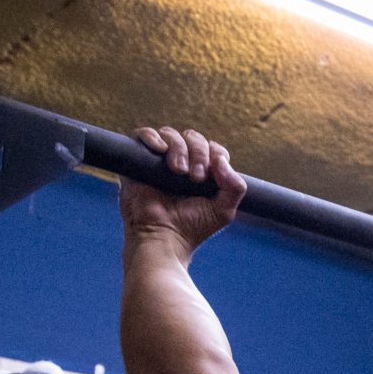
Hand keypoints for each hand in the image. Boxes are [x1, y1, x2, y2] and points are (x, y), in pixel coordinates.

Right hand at [119, 125, 246, 255]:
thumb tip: (221, 160)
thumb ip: (235, 187)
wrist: (163, 238)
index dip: (215, 154)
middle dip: (198, 152)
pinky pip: (142, 135)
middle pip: (193, 138)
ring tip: (178, 171)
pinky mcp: (137, 161)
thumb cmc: (192, 228)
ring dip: (179, 148)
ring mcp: (158, 161)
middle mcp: (181, 163)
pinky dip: (152, 137)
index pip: (212, 148)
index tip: (211, 175)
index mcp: (202, 172)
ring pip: (170, 134)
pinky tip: (160, 150)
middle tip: (196, 177)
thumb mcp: (224, 210)